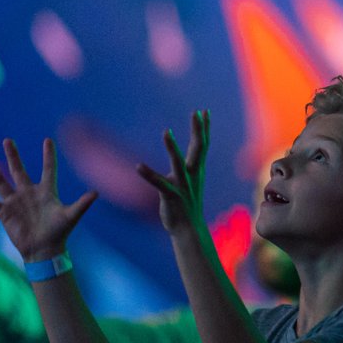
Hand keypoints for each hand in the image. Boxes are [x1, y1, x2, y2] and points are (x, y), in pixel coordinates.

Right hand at [0, 138, 95, 263]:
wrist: (44, 251)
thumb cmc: (59, 233)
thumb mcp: (70, 216)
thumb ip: (82, 204)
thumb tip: (96, 193)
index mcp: (46, 192)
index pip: (48, 169)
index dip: (48, 156)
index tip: (47, 140)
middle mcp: (29, 194)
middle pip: (19, 171)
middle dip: (13, 156)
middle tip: (8, 140)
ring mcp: (15, 203)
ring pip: (1, 182)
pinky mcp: (5, 214)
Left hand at [135, 111, 210, 237]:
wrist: (189, 230)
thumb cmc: (187, 206)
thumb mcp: (189, 183)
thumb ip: (187, 169)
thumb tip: (184, 159)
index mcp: (196, 171)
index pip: (202, 145)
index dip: (204, 128)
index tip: (205, 111)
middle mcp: (192, 175)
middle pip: (197, 148)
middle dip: (198, 130)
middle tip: (197, 112)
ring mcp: (183, 185)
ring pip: (178, 163)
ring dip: (172, 147)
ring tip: (166, 132)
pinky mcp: (171, 196)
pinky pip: (159, 183)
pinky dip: (148, 174)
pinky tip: (138, 166)